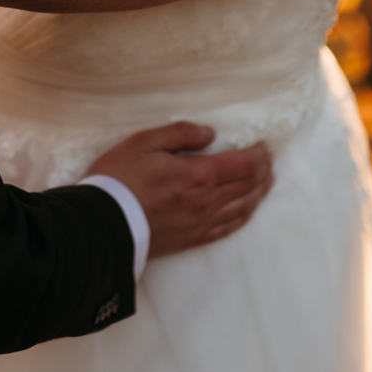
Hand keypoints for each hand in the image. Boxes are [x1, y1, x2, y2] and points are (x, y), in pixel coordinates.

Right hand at [87, 122, 273, 258]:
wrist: (103, 224)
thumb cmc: (119, 179)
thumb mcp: (144, 142)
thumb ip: (180, 134)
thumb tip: (210, 133)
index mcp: (198, 174)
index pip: (244, 164)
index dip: (259, 154)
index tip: (263, 145)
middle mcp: (207, 201)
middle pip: (248, 185)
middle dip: (263, 171)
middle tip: (268, 160)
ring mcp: (202, 222)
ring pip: (243, 207)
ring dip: (259, 193)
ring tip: (267, 183)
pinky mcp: (192, 238)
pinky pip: (227, 228)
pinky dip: (243, 217)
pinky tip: (247, 211)